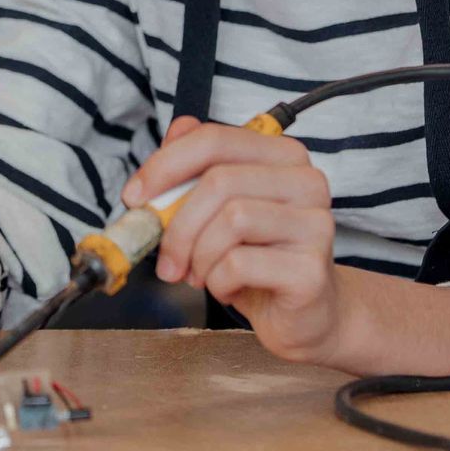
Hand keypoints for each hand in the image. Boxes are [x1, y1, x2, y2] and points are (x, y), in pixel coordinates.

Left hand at [122, 116, 345, 365]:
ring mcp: (315, 224)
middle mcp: (306, 181)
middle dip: (177, 225)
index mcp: (282, 155)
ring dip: (199, 256)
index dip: (164, 166)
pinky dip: (217, 281)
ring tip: (200, 275)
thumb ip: (197, 169)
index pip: (214, 140)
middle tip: (166, 260)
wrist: (306, 317)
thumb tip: (173, 133)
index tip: (134, 198)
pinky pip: (239, 264)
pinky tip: (228, 289)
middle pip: (219, 181)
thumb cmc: (257, 258)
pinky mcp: (311, 269)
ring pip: (231, 220)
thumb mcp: (219, 210)